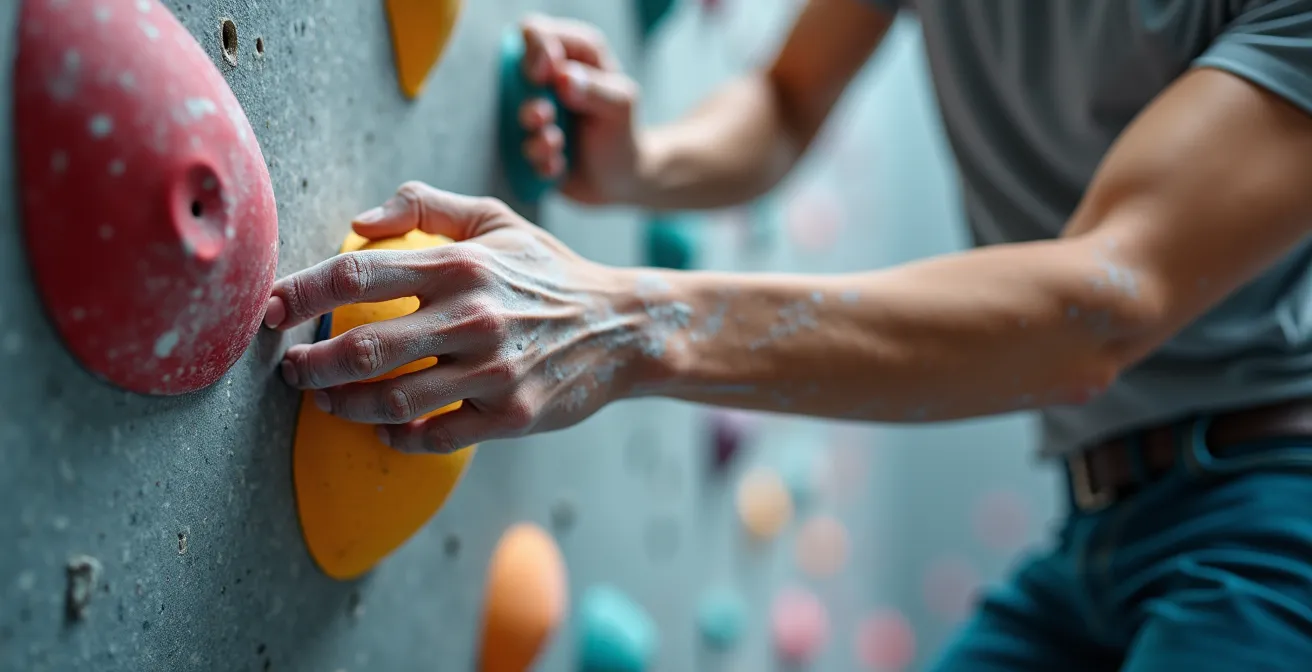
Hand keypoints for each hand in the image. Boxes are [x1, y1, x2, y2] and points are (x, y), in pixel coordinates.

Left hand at [263, 182, 652, 452]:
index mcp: (461, 264)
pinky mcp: (511, 415)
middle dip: (309, 364)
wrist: (622, 326)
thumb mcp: (495, 219)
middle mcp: (474, 316)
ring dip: (343, 405)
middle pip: (362, 346)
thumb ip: (424, 205)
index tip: (267, 310)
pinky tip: (383, 427)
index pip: (356, 273)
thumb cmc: (549, 271)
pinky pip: (435, 436)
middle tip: (291, 369)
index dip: (299, 292)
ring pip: (392, 399)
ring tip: (325, 399)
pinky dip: (397, 437)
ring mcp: (494, 371)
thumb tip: (359, 221)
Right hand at [519, 14, 642, 204]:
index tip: (544, 72)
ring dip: (534, 131)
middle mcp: (547, 80)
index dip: (535, 48)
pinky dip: (541, 160)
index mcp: (571, 54)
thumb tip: (562, 77)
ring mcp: (533, 111)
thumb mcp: (620, 106)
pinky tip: (559, 164)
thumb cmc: (620, 132)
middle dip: (530, 96)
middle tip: (545, 113)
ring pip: (516, 114)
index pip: (535, 31)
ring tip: (555, 141)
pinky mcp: (528, 144)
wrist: (619, 180)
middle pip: (515, 70)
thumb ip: (595, 89)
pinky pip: (522, 151)